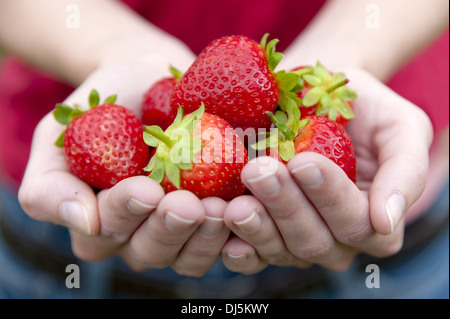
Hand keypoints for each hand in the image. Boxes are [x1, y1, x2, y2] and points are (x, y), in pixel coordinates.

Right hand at [18, 61, 230, 276]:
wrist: (151, 80)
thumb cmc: (102, 107)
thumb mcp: (59, 138)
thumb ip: (50, 185)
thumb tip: (84, 222)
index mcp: (100, 222)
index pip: (107, 232)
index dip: (125, 213)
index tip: (146, 188)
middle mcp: (139, 234)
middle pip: (151, 251)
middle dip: (170, 229)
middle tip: (189, 205)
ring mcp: (180, 230)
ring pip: (189, 257)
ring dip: (205, 238)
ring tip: (221, 209)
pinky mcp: (215, 217)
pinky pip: (227, 242)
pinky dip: (239, 233)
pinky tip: (247, 210)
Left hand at [220, 68, 432, 273]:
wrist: (317, 94)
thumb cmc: (362, 109)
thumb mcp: (401, 128)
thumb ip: (406, 172)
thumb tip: (386, 221)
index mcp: (373, 219)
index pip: (358, 224)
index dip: (331, 197)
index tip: (304, 162)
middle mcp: (336, 237)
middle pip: (314, 241)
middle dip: (286, 207)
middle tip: (259, 171)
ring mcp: (297, 238)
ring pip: (281, 249)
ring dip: (257, 226)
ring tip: (236, 202)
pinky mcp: (265, 232)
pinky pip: (252, 255)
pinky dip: (237, 247)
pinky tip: (223, 229)